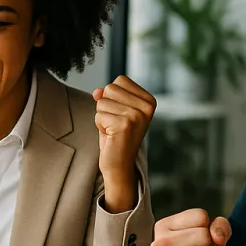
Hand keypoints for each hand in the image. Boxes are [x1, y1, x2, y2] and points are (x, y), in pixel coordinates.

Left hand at [92, 75, 155, 212]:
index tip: (121, 115)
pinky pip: (98, 115)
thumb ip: (108, 96)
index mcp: (149, 100)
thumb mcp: (115, 111)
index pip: (120, 80)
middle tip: (115, 124)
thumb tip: (97, 92)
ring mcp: (137, 115)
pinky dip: (99, 126)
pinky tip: (111, 136)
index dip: (113, 97)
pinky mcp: (124, 125)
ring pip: (102, 101)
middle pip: (110, 88)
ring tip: (113, 130)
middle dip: (106, 106)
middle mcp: (146, 107)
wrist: (119, 165)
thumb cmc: (116, 136)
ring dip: (102, 117)